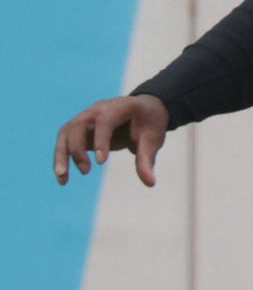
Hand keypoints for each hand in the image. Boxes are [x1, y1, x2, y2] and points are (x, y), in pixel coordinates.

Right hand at [54, 94, 169, 187]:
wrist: (143, 111)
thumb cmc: (149, 123)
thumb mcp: (154, 139)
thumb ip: (147, 159)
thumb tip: (150, 183)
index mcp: (120, 106)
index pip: (105, 120)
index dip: (101, 139)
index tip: (101, 162)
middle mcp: (98, 109)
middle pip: (77, 124)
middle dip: (76, 148)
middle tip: (85, 171)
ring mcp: (87, 117)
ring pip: (66, 132)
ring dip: (61, 155)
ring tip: (63, 179)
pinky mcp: (81, 128)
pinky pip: (66, 140)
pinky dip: (62, 157)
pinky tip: (63, 177)